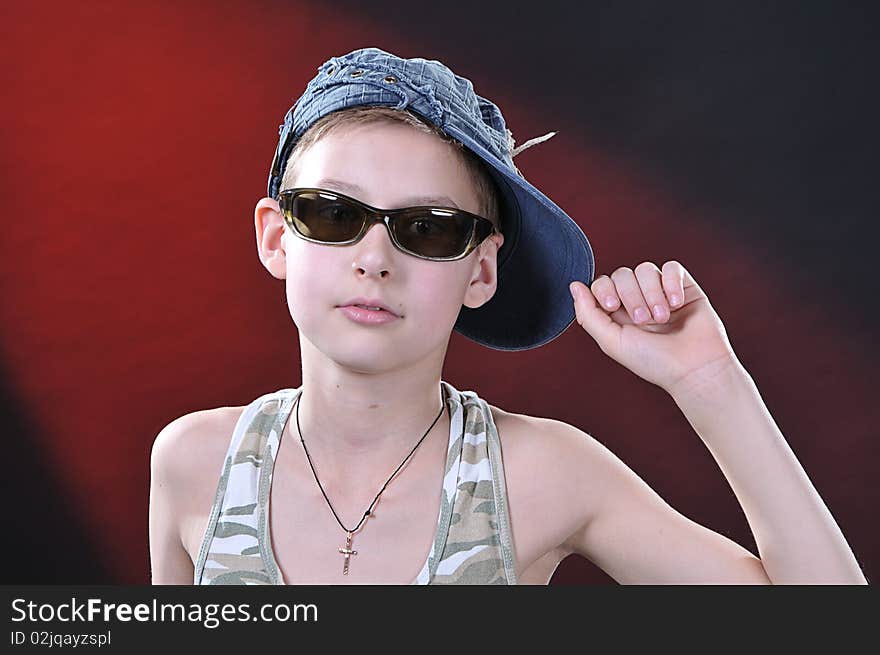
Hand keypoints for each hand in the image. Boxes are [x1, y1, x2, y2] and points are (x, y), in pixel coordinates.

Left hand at [569, 260, 739, 395]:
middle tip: (643, 320)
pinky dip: (671, 283)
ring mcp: (661, 292)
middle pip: (621, 275)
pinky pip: (671, 268)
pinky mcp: (684, 287)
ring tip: (662, 318)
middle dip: (630, 296)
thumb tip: (574, 285)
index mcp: (617, 314)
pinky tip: (677, 303)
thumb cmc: (654, 362)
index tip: (613, 307)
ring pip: (645, 270)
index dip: (603, 289)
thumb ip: (589, 314)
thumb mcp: (612, 341)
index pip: (601, 284)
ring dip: (652, 294)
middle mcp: (637, 300)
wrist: (694, 369)